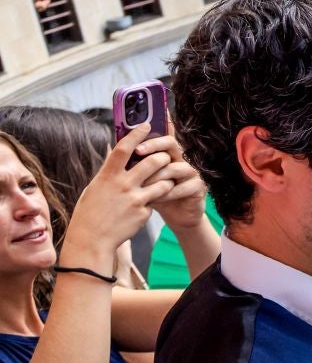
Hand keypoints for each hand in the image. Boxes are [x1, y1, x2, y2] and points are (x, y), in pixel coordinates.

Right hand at [61, 125, 192, 268]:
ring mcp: (135, 199)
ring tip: (166, 177)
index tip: (147, 124)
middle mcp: (122, 184)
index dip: (137, 134)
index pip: (124, 148)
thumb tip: (121, 153)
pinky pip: (157, 199)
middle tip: (166, 156)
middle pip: (152, 161)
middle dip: (163, 156)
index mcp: (107, 175)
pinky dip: (158, 198)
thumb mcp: (96, 187)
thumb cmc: (91, 210)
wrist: (92, 238)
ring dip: (168, 177)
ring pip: (163, 181)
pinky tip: (151, 201)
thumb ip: (110, 171)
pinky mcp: (144, 212)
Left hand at [140, 134, 210, 233]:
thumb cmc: (155, 197)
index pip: (160, 138)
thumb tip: (111, 150)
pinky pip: (183, 187)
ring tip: (142, 184)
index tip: (134, 144)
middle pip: (172, 144)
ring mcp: (192, 173)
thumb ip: (133, 166)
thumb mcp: (141, 180)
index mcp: (167, 155)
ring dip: (158, 175)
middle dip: (154, 147)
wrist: (176, 217)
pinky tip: (155, 199)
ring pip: (176, 167)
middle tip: (138, 153)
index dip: (149, 139)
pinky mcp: (198, 187)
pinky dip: (168, 193)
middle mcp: (181, 160)